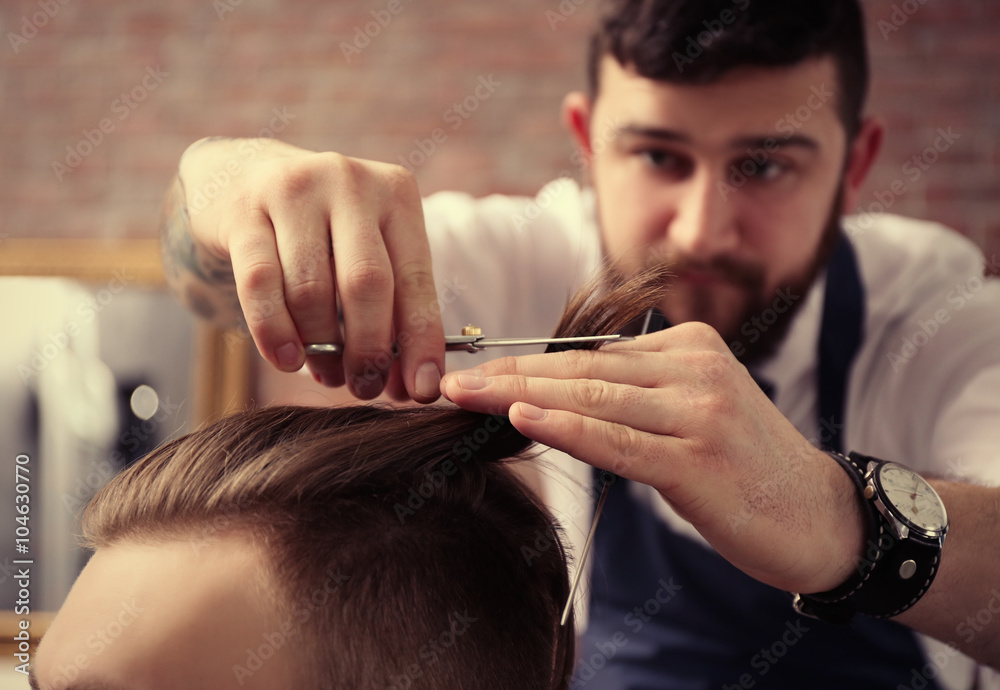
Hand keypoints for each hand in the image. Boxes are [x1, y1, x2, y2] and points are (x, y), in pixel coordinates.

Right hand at [177, 137, 444, 401]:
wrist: (244, 177)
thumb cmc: (323, 232)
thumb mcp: (367, 252)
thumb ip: (393, 311)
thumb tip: (415, 385)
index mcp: (396, 194)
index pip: (416, 279)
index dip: (422, 340)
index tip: (423, 389)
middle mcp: (350, 183)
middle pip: (366, 283)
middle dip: (368, 349)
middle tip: (364, 387)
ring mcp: (294, 190)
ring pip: (311, 289)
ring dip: (320, 347)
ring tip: (326, 374)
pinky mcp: (243, 210)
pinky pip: (259, 283)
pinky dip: (274, 330)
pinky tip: (285, 359)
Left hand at [440, 322, 864, 592]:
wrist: (820, 515)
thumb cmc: (745, 467)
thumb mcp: (692, 411)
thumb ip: (636, 393)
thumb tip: (556, 393)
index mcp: (689, 347)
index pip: (591, 357)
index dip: (525, 364)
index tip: (474, 372)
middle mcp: (693, 368)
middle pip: (582, 370)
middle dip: (508, 375)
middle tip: (449, 380)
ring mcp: (698, 411)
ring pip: (593, 398)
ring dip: (520, 396)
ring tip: (466, 395)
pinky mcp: (697, 458)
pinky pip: (618, 441)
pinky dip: (567, 428)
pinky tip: (522, 419)